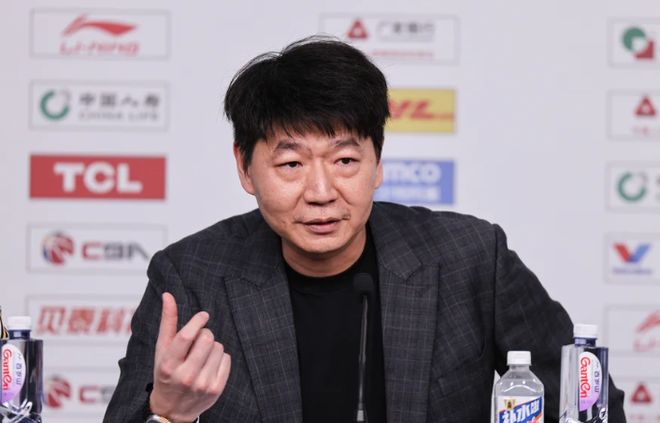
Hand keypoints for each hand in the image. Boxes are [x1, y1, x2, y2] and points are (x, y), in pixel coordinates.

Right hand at [149, 293, 230, 422]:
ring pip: (219, 347)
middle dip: (204, 334)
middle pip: (207, 338)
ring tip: (201, 356)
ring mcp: (202, 384)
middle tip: (198, 341)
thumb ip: (167, 322)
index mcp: (168, 364)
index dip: (198, 321)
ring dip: (212, 347)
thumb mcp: (161, 350)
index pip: (187, 336)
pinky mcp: (216, 390)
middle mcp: (185, 376)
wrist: (172, 409)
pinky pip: (227, 359)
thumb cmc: (166, 373)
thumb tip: (168, 295)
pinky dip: (220, 358)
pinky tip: (208, 365)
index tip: (203, 316)